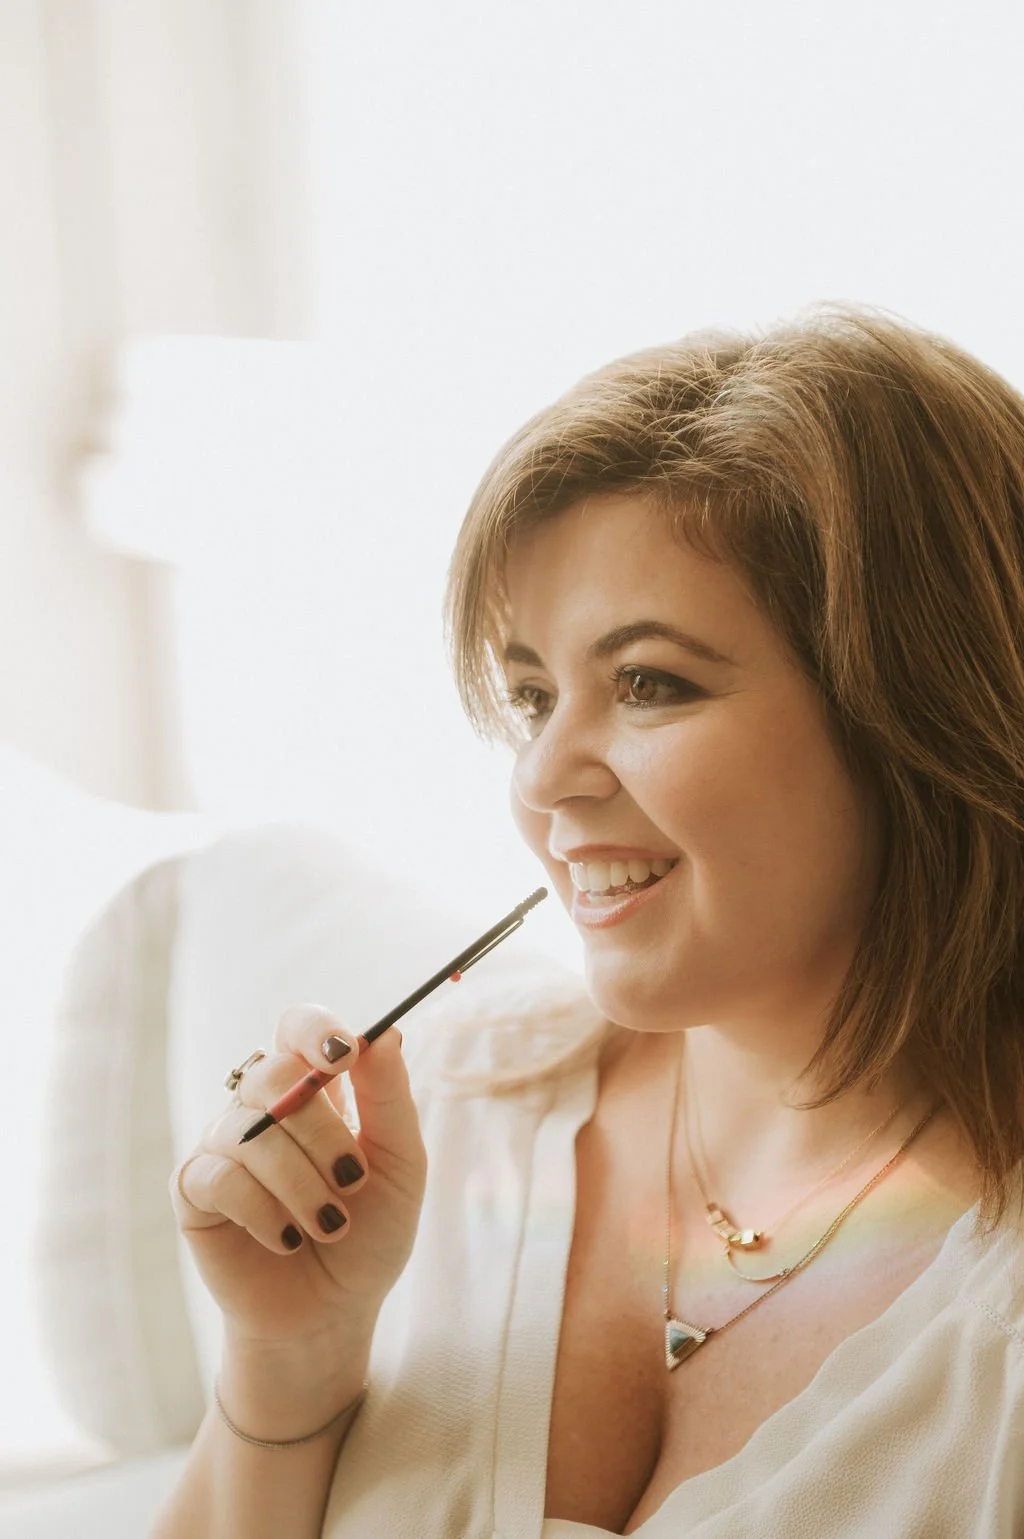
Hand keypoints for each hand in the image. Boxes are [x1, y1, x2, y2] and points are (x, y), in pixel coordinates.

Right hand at [170, 1005, 425, 1356]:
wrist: (332, 1313)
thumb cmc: (370, 1233)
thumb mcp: (401, 1165)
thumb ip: (391, 1098)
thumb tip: (386, 1033)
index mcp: (314, 1089)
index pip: (297, 1028)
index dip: (314, 1030)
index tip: (343, 1054)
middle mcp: (262, 1107)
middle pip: (274, 1074)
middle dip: (322, 1131)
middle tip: (352, 1182)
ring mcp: (224, 1145)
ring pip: (251, 1132)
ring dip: (301, 1184)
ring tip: (329, 1225)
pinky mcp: (194, 1190)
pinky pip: (221, 1178)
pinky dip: (264, 1212)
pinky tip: (286, 1239)